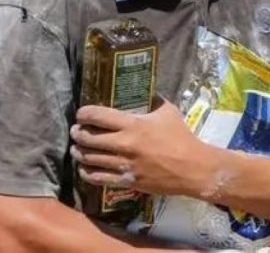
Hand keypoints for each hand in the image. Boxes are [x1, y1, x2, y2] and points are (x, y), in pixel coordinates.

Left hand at [70, 100, 215, 197]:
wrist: (193, 168)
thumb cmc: (181, 137)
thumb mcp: (168, 111)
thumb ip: (152, 99)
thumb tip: (144, 87)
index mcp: (133, 125)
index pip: (98, 116)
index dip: (84, 113)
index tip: (81, 113)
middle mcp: (124, 144)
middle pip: (88, 138)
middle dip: (78, 133)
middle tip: (76, 130)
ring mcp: (124, 165)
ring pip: (90, 159)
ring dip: (79, 152)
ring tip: (76, 148)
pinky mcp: (127, 181)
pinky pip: (98, 178)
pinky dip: (87, 173)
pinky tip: (84, 169)